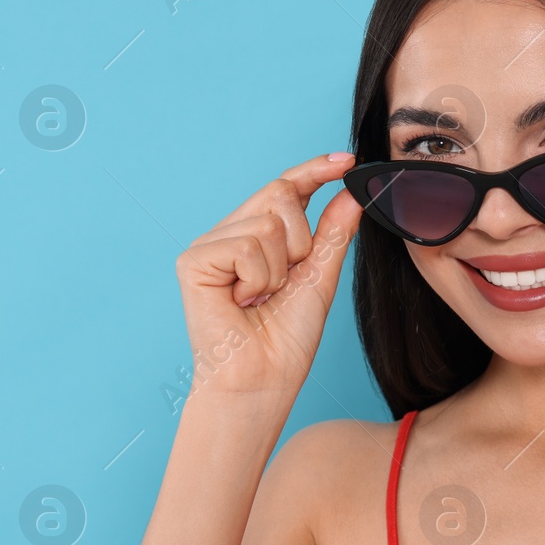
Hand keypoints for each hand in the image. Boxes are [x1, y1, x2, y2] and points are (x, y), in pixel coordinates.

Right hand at [176, 152, 362, 400]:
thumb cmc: (284, 342)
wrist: (261, 382)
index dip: (314, 171)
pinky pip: (246, 245)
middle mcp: (229, 234)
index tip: (345, 161)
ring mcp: (208, 245)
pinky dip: (257, 278)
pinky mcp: (193, 260)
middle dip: (300, 241)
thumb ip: (332, 234)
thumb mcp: (318, 279)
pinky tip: (241, 303)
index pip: (286, 189)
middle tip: (283, 284)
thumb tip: (350, 191)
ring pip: (266, 223)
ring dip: (279, 269)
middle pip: (279, 194)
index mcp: (256, 238)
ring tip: (260, 300)